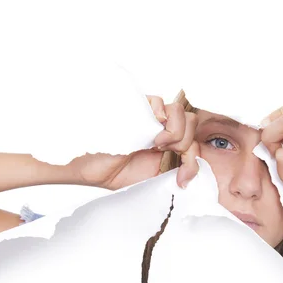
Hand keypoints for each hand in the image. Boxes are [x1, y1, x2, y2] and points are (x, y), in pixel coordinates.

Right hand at [68, 95, 199, 190]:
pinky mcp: (138, 108)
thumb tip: (193, 171)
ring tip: (158, 145)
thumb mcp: (152, 179)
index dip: (193, 161)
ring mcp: (151, 118)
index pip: (194, 143)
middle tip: (166, 156)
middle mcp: (162, 131)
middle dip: (185, 145)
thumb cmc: (114, 173)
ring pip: (181, 113)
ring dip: (176, 132)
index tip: (182, 179)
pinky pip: (160, 103)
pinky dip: (162, 118)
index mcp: (168, 148)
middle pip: (192, 125)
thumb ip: (175, 170)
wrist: (88, 168)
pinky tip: (150, 134)